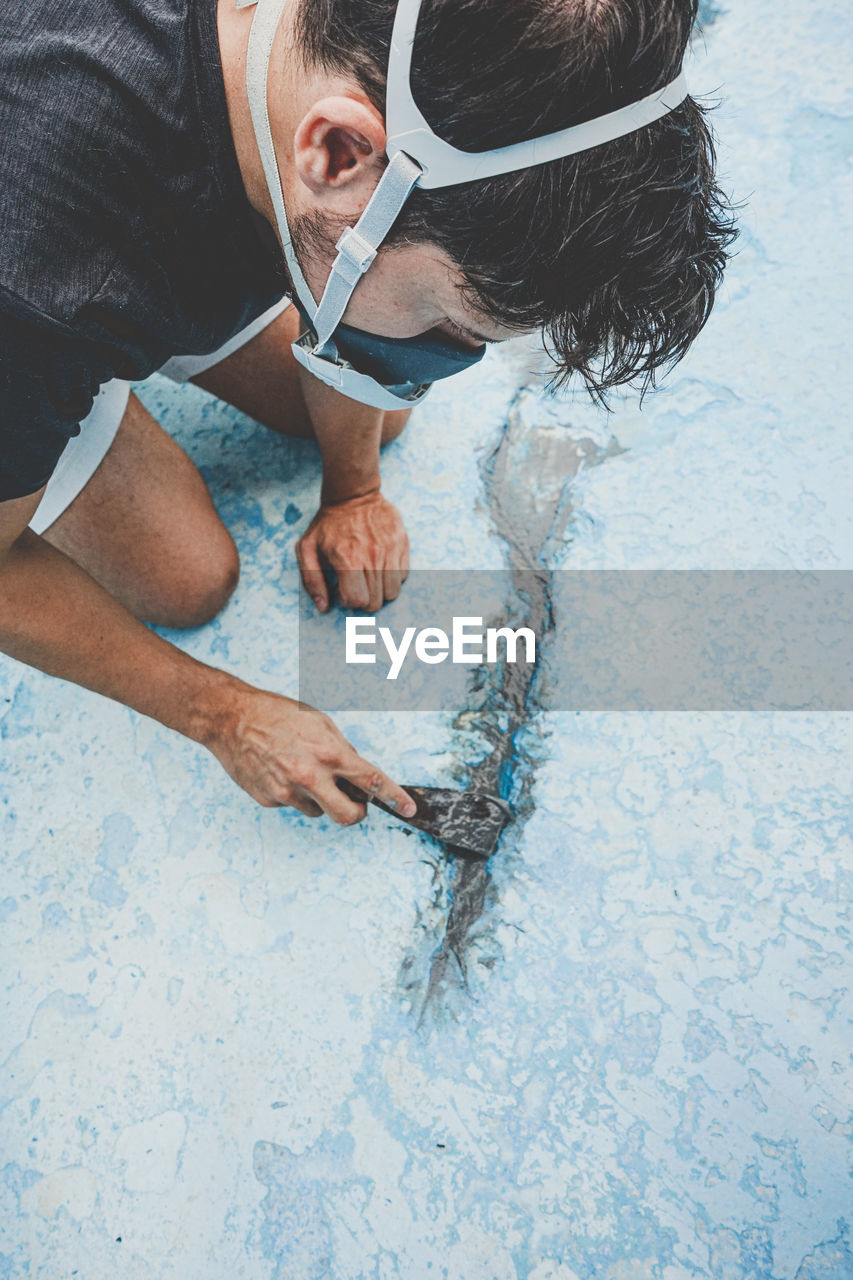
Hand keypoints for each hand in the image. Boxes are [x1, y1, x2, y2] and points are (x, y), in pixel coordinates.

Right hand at [204, 679, 416, 823]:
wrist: (231, 719)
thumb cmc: (277, 714)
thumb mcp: (319, 722)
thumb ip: (341, 749)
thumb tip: (357, 775)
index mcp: (329, 753)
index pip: (372, 780)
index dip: (396, 797)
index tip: (410, 809)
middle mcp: (310, 776)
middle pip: (348, 816)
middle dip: (358, 813)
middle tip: (355, 802)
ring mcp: (287, 792)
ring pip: (318, 811)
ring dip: (319, 798)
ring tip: (301, 770)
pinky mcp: (269, 800)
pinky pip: (292, 805)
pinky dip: (293, 793)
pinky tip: (280, 771)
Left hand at [296, 490, 409, 612]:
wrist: (353, 494)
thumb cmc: (327, 524)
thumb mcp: (306, 548)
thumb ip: (311, 580)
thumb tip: (323, 607)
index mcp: (347, 559)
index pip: (357, 600)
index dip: (348, 600)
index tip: (342, 589)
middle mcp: (371, 556)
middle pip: (376, 601)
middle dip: (364, 600)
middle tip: (355, 584)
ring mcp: (390, 550)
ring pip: (392, 592)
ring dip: (379, 591)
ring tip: (368, 577)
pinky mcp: (402, 543)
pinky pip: (403, 575)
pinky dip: (392, 577)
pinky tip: (379, 566)